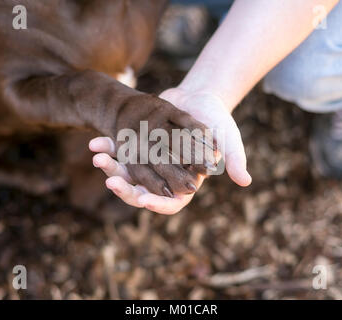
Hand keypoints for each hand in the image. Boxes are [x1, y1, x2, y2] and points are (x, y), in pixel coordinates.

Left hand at [89, 88, 250, 214]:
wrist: (199, 98)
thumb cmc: (218, 120)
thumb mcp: (228, 139)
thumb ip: (235, 160)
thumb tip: (246, 180)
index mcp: (186, 181)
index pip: (173, 203)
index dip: (158, 204)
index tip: (144, 200)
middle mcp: (164, 177)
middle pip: (142, 192)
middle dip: (126, 188)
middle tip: (111, 181)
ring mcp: (150, 163)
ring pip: (127, 173)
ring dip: (111, 167)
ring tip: (97, 156)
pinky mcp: (139, 147)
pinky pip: (121, 152)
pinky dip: (109, 147)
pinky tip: (95, 142)